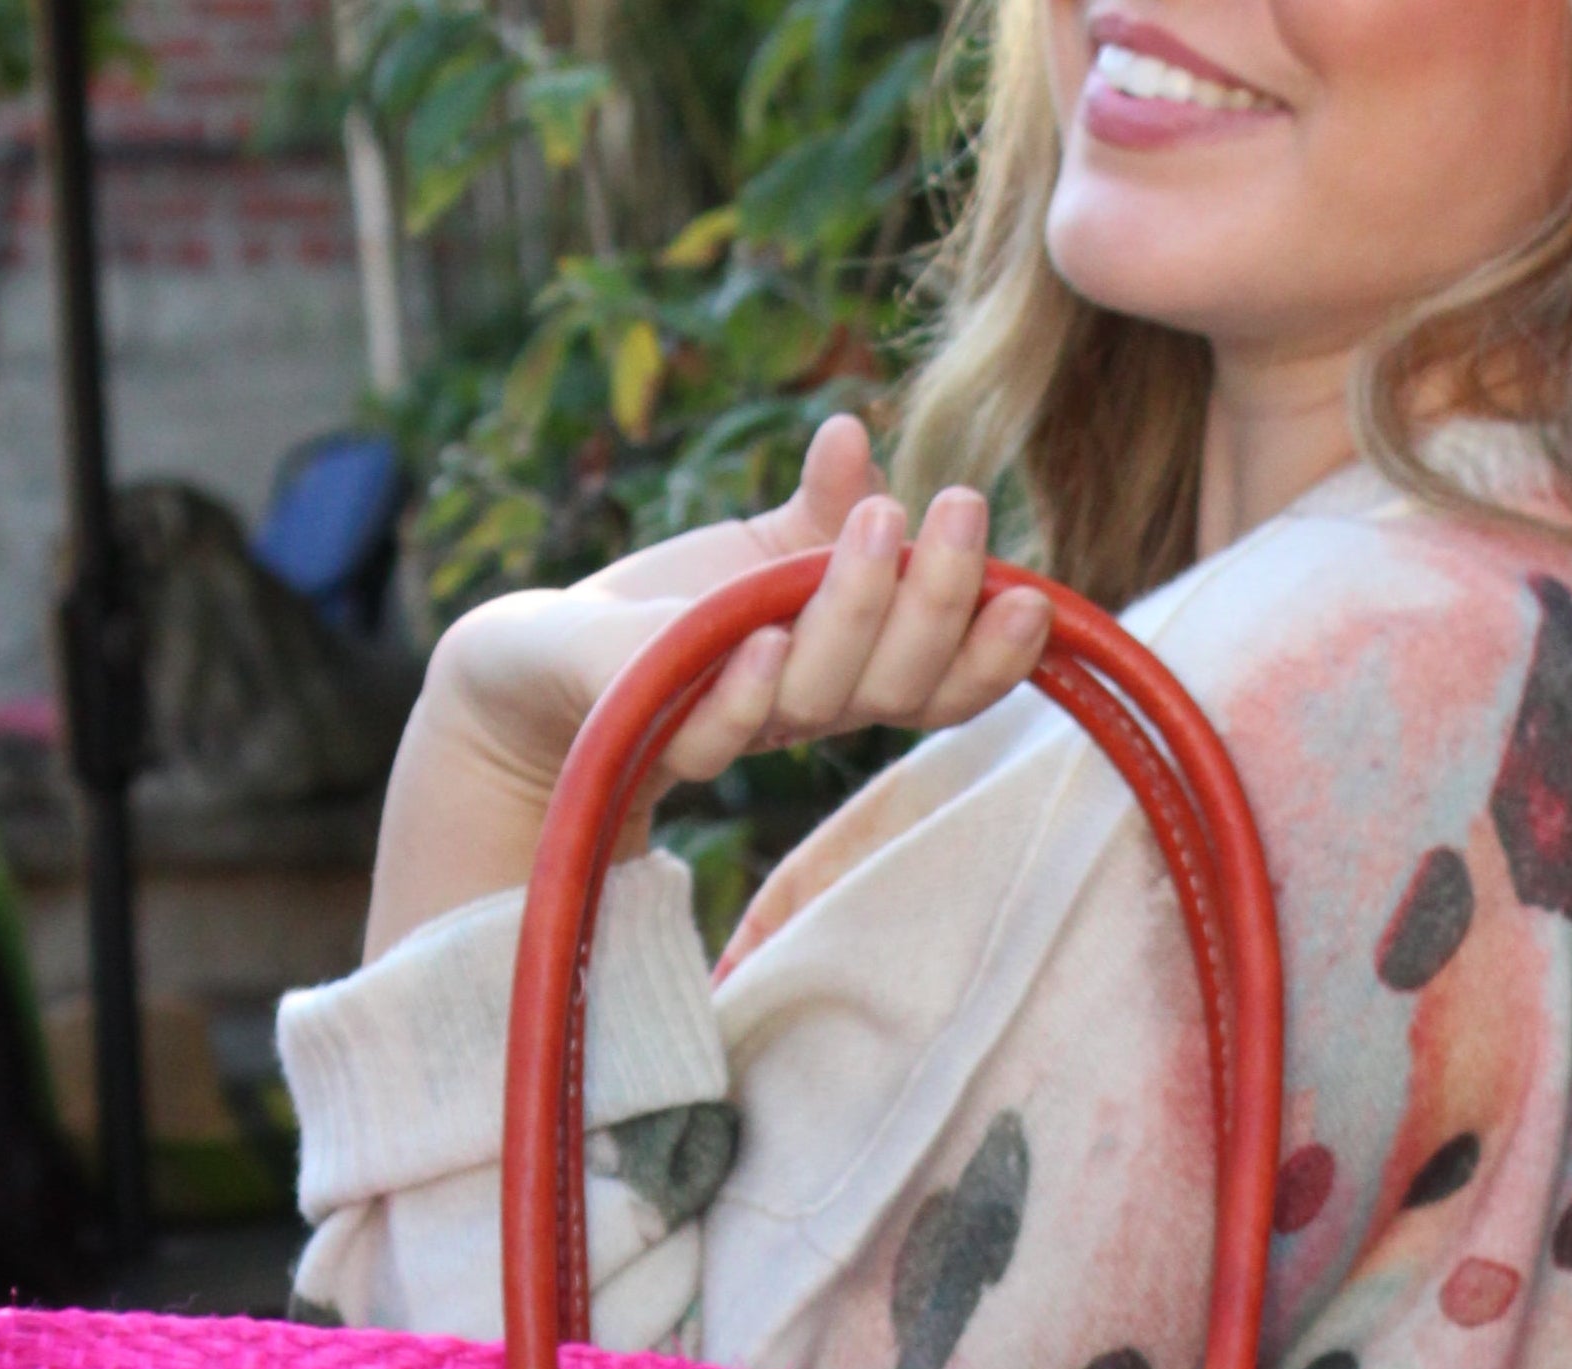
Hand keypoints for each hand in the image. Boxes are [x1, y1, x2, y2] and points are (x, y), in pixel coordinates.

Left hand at [364, 415, 1054, 957]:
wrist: (537, 669)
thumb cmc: (664, 617)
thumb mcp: (756, 554)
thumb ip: (816, 513)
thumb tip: (854, 434)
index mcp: (846, 670)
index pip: (942, 678)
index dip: (992, 650)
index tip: (1033, 596)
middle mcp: (803, 708)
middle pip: (899, 683)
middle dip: (939, 599)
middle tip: (961, 506)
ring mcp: (732, 725)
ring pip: (819, 695)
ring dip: (854, 611)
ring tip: (876, 522)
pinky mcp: (649, 731)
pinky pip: (711, 727)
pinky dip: (743, 686)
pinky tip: (762, 632)